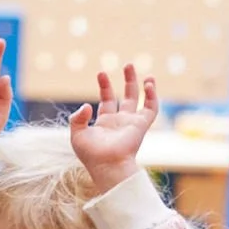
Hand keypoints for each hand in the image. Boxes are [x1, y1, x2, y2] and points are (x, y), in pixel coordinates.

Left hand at [70, 65, 157, 192]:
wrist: (107, 164)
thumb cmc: (91, 153)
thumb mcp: (77, 134)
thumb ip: (78, 118)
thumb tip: (87, 105)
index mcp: (104, 123)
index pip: (107, 100)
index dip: (105, 86)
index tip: (101, 73)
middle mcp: (120, 121)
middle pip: (126, 97)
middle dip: (128, 81)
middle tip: (128, 65)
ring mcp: (132, 123)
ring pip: (140, 101)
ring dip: (142, 86)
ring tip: (144, 73)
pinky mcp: (142, 125)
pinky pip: (151, 109)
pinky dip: (152, 97)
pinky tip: (148, 84)